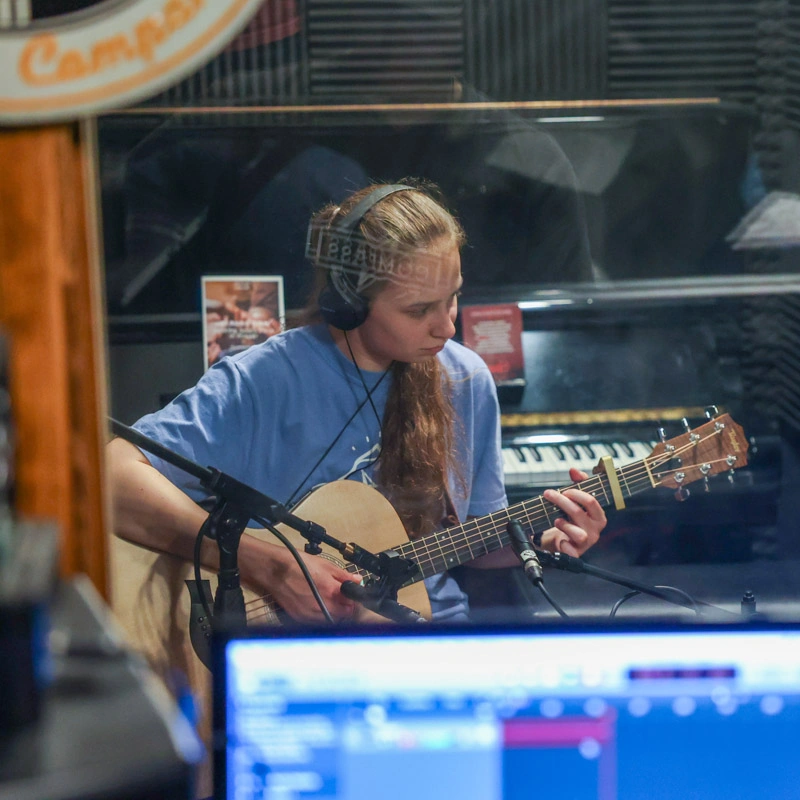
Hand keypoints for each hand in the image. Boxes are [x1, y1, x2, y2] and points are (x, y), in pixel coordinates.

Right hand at [242, 539, 356, 622]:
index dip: (353, 599)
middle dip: (345, 606)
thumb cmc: (298, 564)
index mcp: (330, 591)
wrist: (274, 570)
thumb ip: (343, 576)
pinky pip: (316, 621)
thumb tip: (358, 580)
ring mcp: (310, 614)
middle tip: (340, 597)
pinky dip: (320, 615)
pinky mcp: (300, 618)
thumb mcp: (325, 565)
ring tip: (327, 599)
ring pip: (330, 620)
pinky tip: (316, 604)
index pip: (352, 604)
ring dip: (333, 612)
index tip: (351, 595)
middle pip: (343, 614)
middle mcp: (321, 606)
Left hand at [539, 468, 605, 556]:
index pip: (591, 501)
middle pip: (578, 513)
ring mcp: (586, 542)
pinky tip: (561, 540)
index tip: (564, 490)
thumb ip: (578, 483)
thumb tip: (573, 470)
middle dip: (561, 501)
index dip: (575, 493)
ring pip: (577, 533)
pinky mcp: (576, 553)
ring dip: (563, 524)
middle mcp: (595, 530)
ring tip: (556, 520)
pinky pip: (573, 552)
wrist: (564, 539)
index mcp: (598, 516)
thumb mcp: (577, 500)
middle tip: (549, 494)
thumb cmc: (573, 518)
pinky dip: (565, 546)